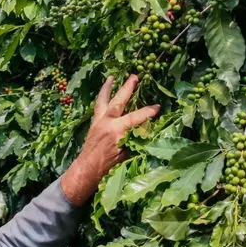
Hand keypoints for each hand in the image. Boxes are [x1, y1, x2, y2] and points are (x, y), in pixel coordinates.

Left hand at [60, 75, 159, 205]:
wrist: (87, 169)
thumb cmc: (109, 167)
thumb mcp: (126, 154)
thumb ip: (135, 140)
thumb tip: (145, 130)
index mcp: (116, 131)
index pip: (136, 117)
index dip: (148, 112)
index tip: (158, 107)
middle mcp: (106, 122)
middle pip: (118, 101)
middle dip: (127, 88)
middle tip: (135, 77)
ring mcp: (98, 121)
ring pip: (103, 100)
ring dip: (108, 88)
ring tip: (111, 77)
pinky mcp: (93, 123)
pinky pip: (98, 106)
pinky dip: (102, 98)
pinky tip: (105, 93)